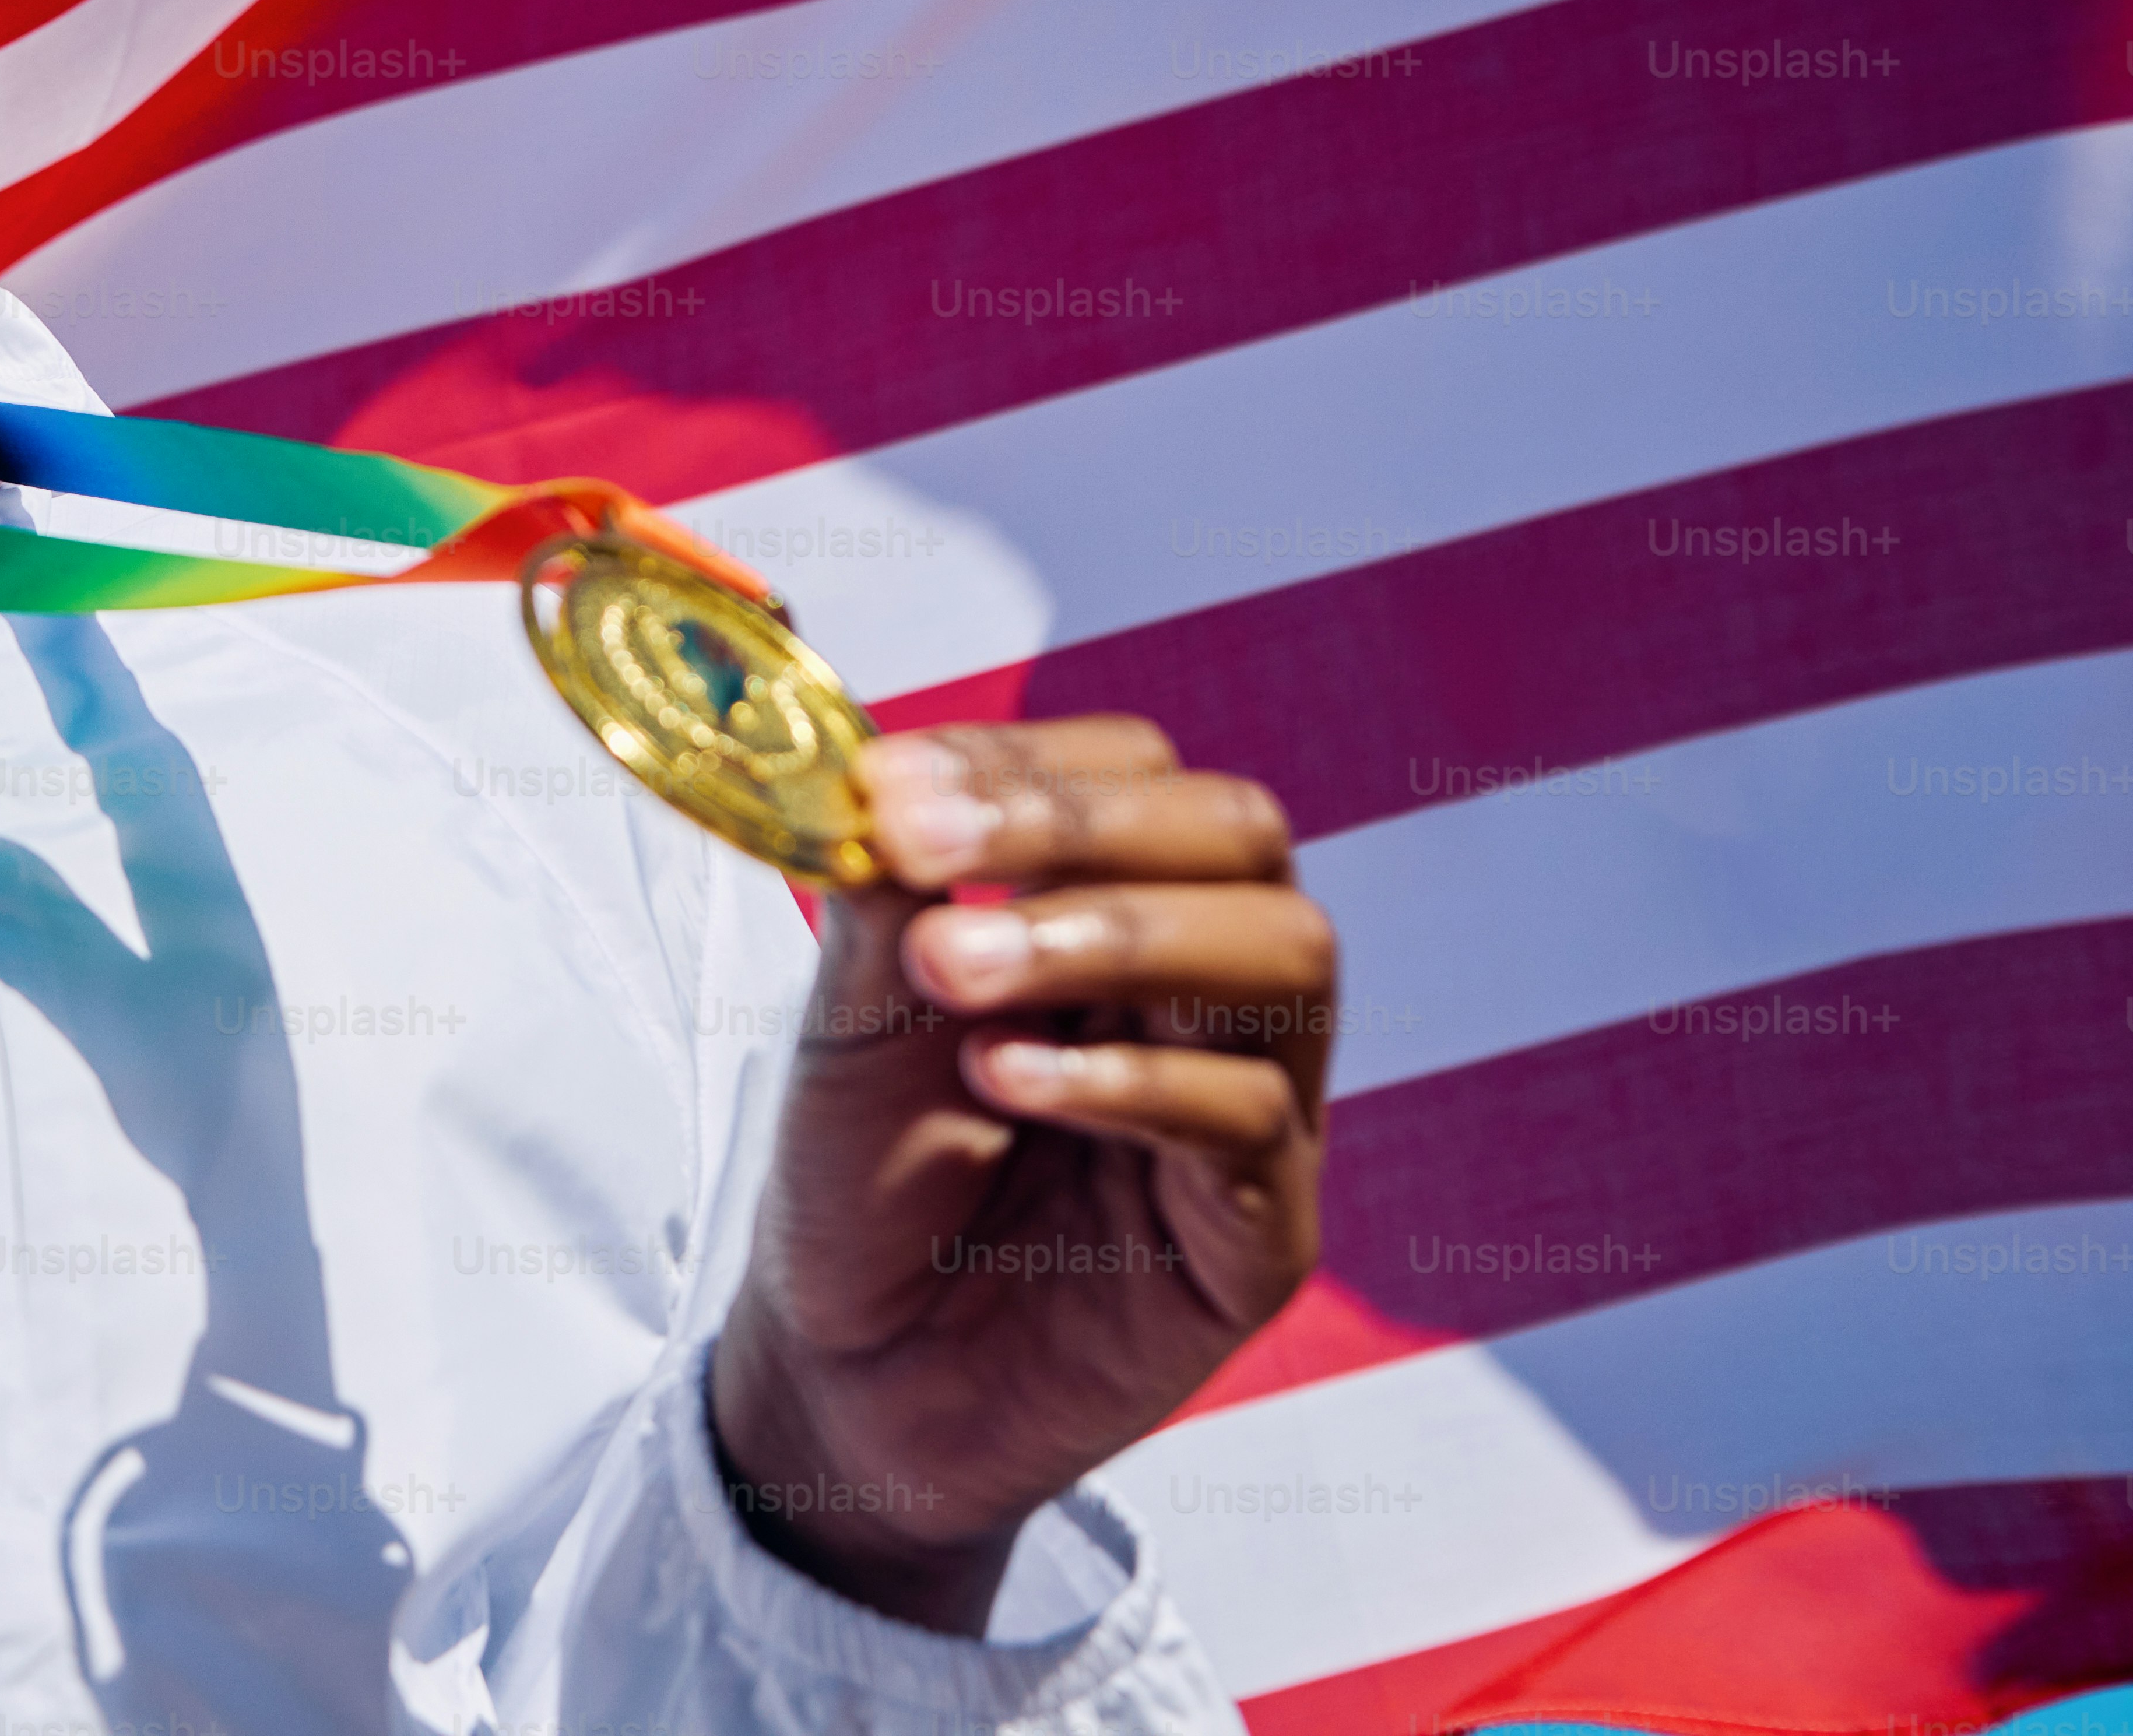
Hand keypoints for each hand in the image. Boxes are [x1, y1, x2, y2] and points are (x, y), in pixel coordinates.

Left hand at [708, 717, 1331, 1633]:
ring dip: (1112, 934)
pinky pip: (1250, 1121)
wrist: (852, 1371)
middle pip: (1242, 837)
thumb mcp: (854, 1015)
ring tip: (958, 970)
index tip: (890, 786)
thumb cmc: (866, 1177)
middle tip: (933, 848)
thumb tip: (883, 773)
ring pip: (1280, 957)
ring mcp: (1256, 1112)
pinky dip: (1126, 1079)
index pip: (1139, 772)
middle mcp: (1212, 991)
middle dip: (1084, 825)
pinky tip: (1006, 1079)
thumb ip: (887, 897)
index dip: (1025, 761)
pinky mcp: (1261, 1239)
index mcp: (1121, 910)